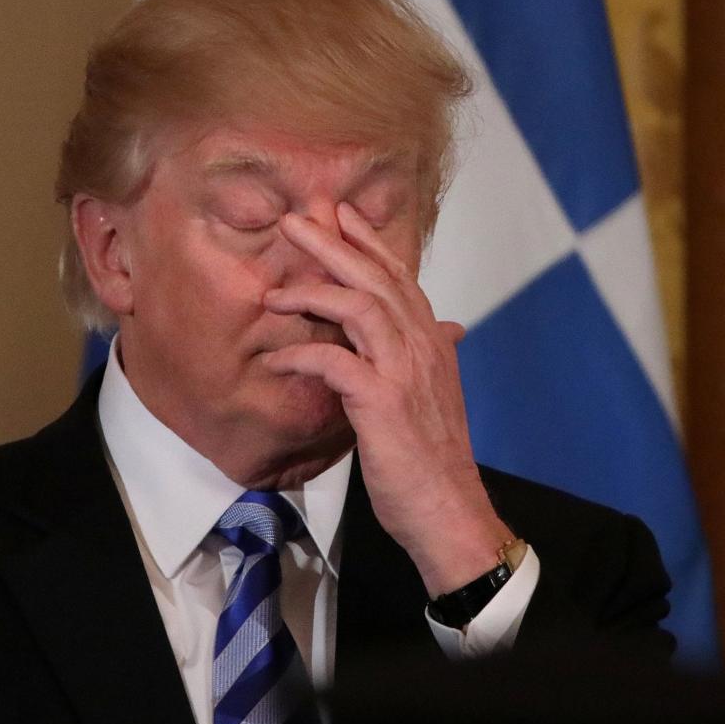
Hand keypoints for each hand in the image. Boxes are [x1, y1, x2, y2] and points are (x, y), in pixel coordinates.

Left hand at [261, 204, 513, 596]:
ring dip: (312, 292)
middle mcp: (422, 347)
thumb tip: (447, 332)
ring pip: (359, 306)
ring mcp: (404, 372)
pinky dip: (302, 354)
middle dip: (333, 244)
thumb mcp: (436, 397)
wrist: (449, 508)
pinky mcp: (381, 402)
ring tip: (275, 293)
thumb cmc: (435, 459)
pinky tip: (276, 358)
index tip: (341, 215)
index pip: (400, 278)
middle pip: (376, 279)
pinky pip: (334, 361)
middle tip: (294, 220)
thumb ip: (431, 358)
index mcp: (433, 343)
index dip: (370, 243)